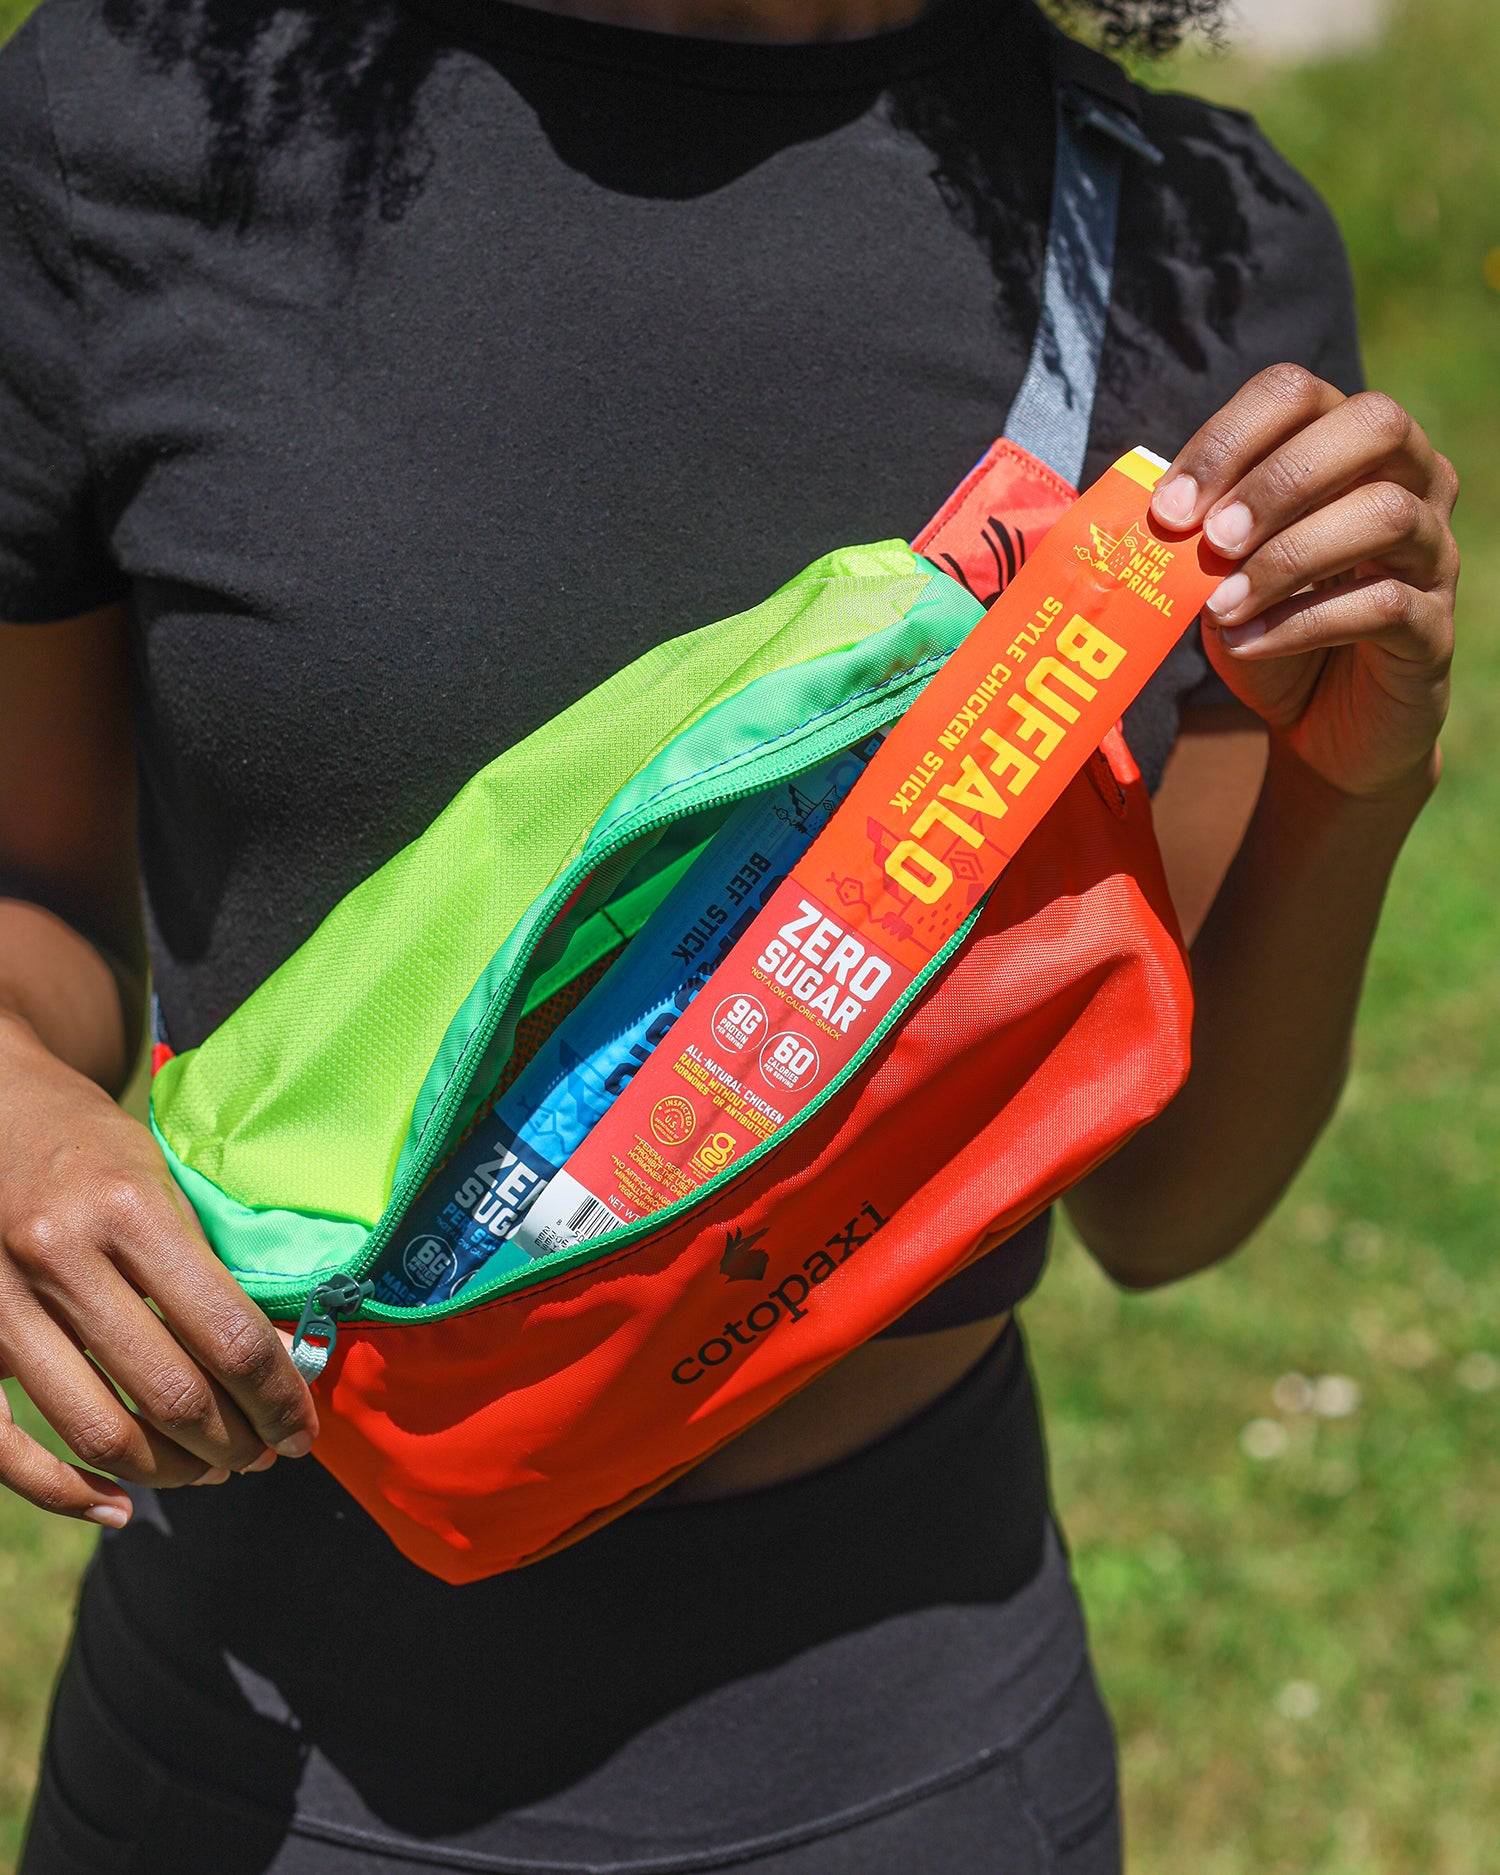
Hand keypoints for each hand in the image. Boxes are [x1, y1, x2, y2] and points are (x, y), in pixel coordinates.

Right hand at [0, 1009, 317, 1525]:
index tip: (303, 1427)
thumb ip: (210, 1264)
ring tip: (211, 1468)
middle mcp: (63, 1256)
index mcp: (130, 1210)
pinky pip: (5, 1448)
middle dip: (236, 1441)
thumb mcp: (162, 1178)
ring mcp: (0, 1301)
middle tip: (264, 1453)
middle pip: (172, 1393)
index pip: (229, 1334)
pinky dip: (65, 1491)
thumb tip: (280, 1358)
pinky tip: (117, 1504)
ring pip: (99, 1431)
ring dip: (170, 1470)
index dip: (279, 1396)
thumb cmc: (88, 1143)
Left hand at [1151, 364, 1456, 800]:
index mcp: (1346, 445)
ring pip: (1386, 514)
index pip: (1296, 394)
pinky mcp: (1435, 627)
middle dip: (1278, 481)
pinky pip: (1386, 605)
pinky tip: (1246, 642)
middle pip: (1372, 425)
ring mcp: (1433, 550)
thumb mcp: (1218, 572)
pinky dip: (1302, 623)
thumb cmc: (1265, 624)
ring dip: (1287, 557)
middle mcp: (1411, 479)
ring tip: (1221, 605)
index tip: (1168, 509)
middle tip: (1212, 540)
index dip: (1227, 439)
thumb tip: (1152, 511)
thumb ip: (1195, 534)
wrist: (1318, 722)